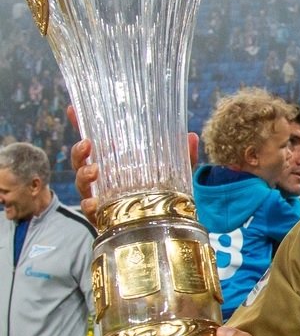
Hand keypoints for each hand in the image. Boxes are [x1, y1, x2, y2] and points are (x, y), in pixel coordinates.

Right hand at [67, 104, 199, 221]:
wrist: (168, 226)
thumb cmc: (166, 194)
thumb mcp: (177, 173)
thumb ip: (183, 156)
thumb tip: (190, 136)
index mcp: (117, 162)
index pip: (96, 141)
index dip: (81, 125)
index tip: (72, 109)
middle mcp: (105, 178)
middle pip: (81, 162)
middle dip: (79, 152)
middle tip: (88, 144)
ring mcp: (102, 197)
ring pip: (82, 184)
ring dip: (83, 175)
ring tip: (94, 170)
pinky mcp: (104, 217)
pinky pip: (90, 211)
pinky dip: (89, 206)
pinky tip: (93, 202)